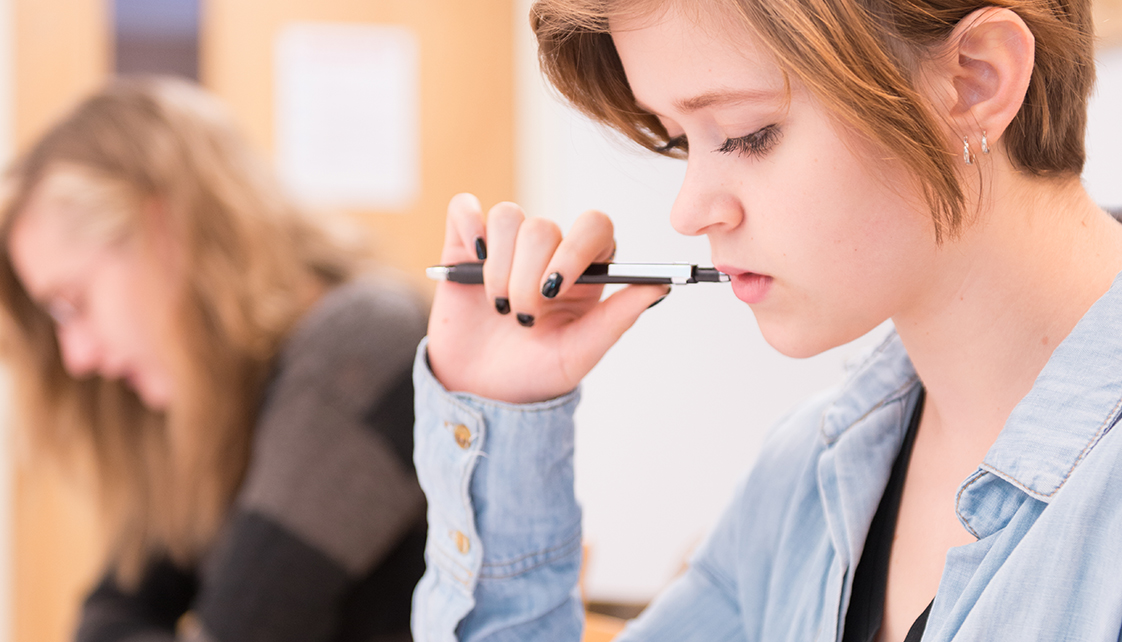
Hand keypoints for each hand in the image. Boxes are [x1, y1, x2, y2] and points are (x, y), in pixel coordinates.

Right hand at [426, 193, 669, 403]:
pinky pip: (466, 208)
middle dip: (527, 280)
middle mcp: (547, 250)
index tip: (556, 287)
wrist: (481, 393)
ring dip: (498, 269)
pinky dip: (468, 226)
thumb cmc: (535, 373)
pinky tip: (472, 261)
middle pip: (542, 227)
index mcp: (584, 269)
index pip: (594, 226)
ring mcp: (505, 245)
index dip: (575, 249)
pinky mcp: (464, 246)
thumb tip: (660, 288)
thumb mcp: (580, 353)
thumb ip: (618, 318)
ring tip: (498, 307)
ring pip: (507, 217)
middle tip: (523, 319)